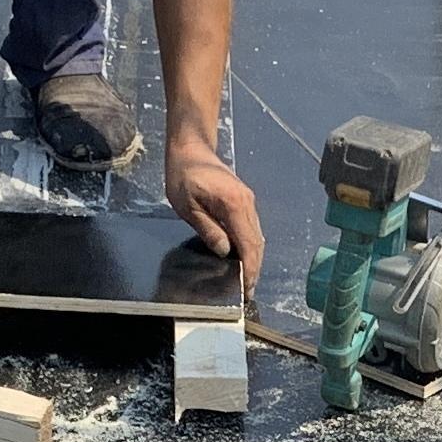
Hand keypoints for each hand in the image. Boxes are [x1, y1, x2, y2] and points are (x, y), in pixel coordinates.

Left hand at [164, 130, 264, 295]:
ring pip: (257, 236)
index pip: (248, 243)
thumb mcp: (188, 206)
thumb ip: (208, 229)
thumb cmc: (184, 175)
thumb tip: (224, 251)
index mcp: (234, 204)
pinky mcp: (244, 201)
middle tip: (247, 292)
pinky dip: (250, 246)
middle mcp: (247, 203)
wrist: (191, 150)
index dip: (250, 268)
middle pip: (257, 243)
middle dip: (255, 268)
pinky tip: (242, 259)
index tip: (248, 288)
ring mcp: (248, 201)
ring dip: (253, 259)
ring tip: (246, 280)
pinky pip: (251, 229)